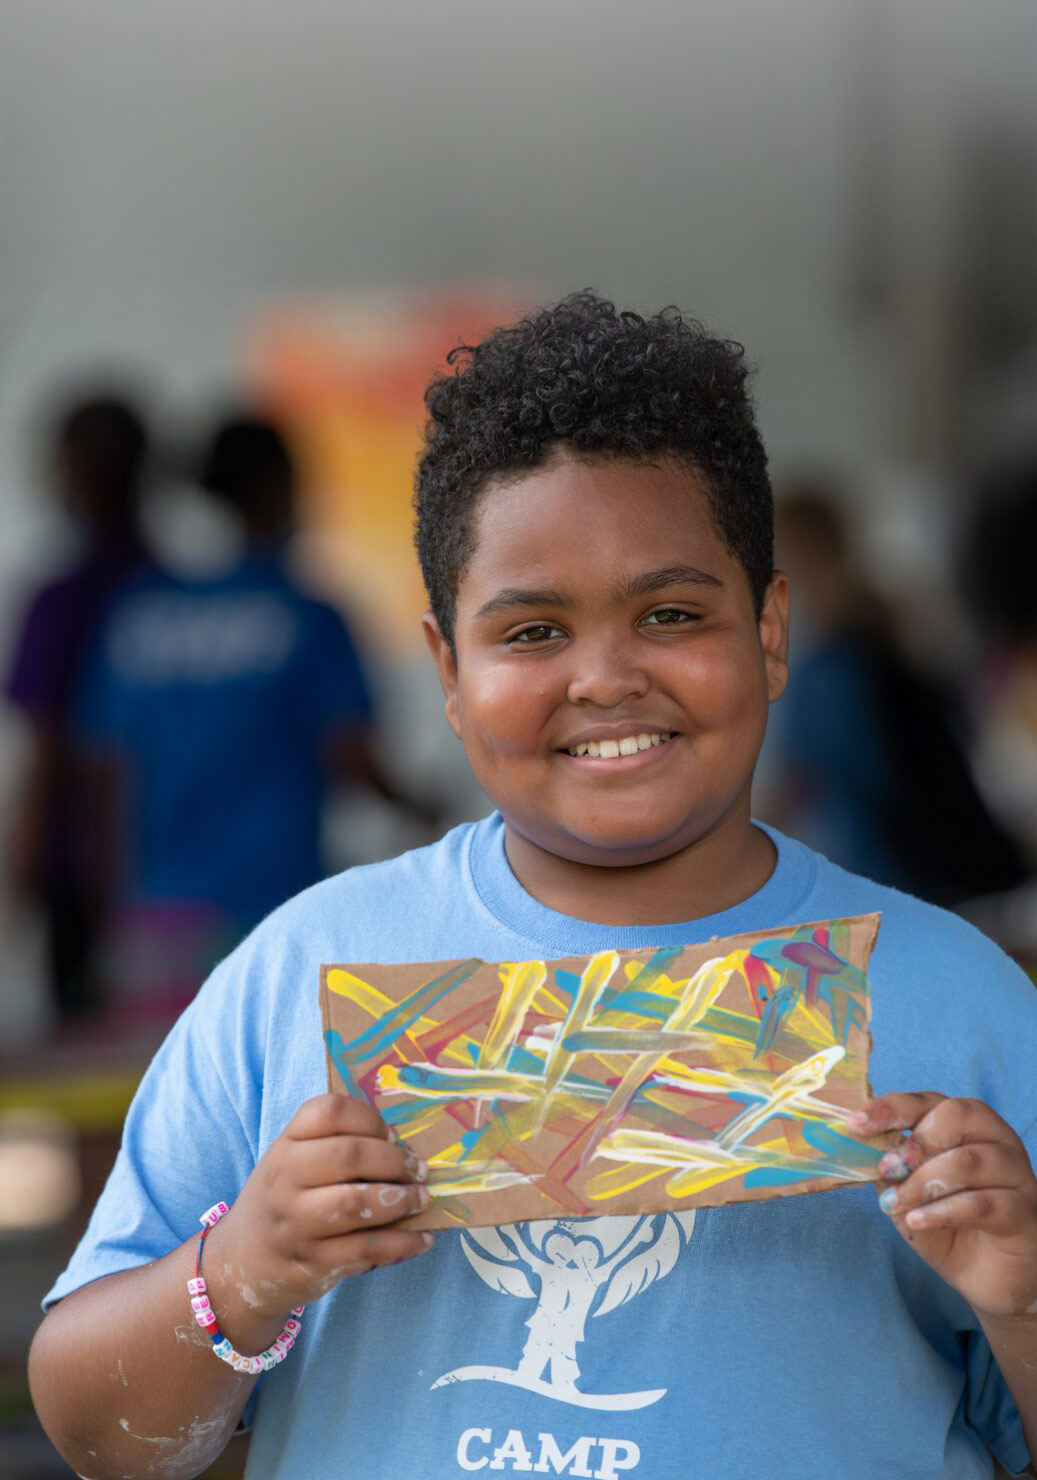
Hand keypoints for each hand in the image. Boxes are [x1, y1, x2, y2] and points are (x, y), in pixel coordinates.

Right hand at [209, 1094, 431, 1326]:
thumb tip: (403, 1146)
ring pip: (355, 1203)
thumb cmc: (284, 1200)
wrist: (243, 1262)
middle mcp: (285, 1180)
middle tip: (419, 1170)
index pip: (328, 1111)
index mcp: (285, 1145)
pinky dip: (402, 1243)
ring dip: (400, 1200)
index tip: (391, 1135)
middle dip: (394, 1161)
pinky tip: (422, 1238)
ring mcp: (297, 1223)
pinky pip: (365, 1249)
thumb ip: (335, 1146)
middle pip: (348, 1155)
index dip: (369, 1118)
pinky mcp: (313, 1262)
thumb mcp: (293, 1162)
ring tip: (422, 1199)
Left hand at [851, 1093, 1036, 1319]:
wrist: (988, 1278)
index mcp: (965, 1125)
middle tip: (888, 1169)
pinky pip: (983, 1203)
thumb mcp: (908, 1195)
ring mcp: (1015, 1173)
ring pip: (969, 1160)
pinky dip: (942, 1211)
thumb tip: (859, 1148)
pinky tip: (918, 1221)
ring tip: (896, 1206)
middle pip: (957, 1115)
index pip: (929, 1101)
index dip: (892, 1108)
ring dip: (922, 1183)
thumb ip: (890, 1170)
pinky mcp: (1024, 1211)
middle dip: (915, 1141)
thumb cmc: (947, 1225)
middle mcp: (995, 1139)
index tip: (857, 1125)